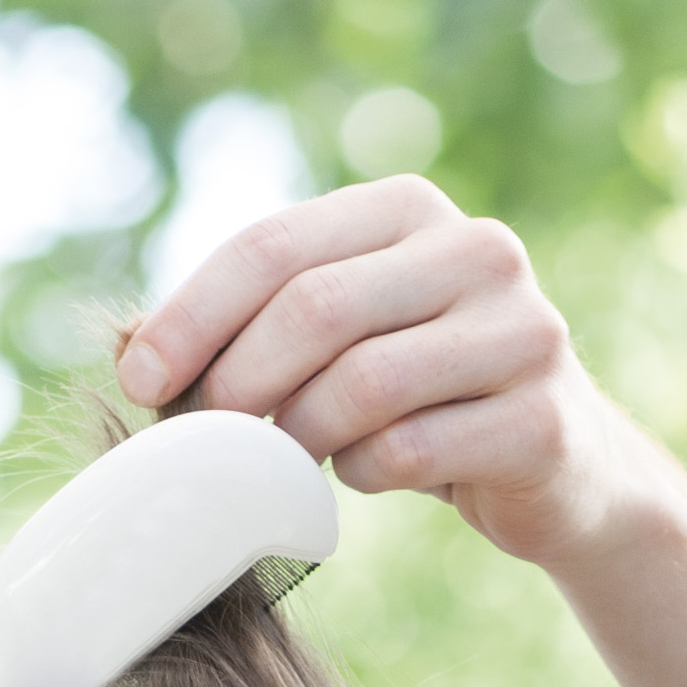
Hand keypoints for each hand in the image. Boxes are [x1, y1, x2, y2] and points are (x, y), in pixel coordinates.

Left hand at [113, 179, 677, 577]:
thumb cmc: (421, 400)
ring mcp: (523, 330)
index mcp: (410, 208)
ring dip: (299, 436)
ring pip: (362, 383)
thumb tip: (124, 345)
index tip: (140, 378)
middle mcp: (478, 249)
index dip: (193, 312)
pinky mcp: (543, 420)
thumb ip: (246, 328)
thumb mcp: (336, 343)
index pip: (275, 245)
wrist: (562, 470)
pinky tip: (363, 477)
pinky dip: (364, 475)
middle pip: (315, 308)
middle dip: (238, 381)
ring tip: (284, 460)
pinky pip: (412, 452)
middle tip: (201, 441)